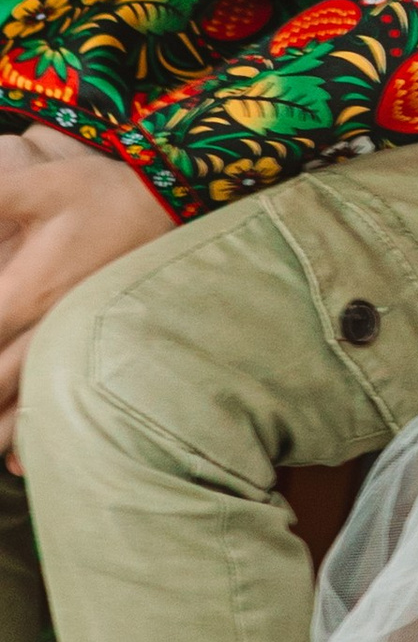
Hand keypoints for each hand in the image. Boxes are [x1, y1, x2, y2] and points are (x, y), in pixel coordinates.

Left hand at [0, 131, 171, 440]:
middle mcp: (50, 334)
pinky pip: (57, 416)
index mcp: (28, 294)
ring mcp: (77, 353)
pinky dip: (27, 443)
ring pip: (21, 418)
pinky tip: (11, 456)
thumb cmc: (103, 194)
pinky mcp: (99, 360)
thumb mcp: (37, 185)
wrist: (176, 205)